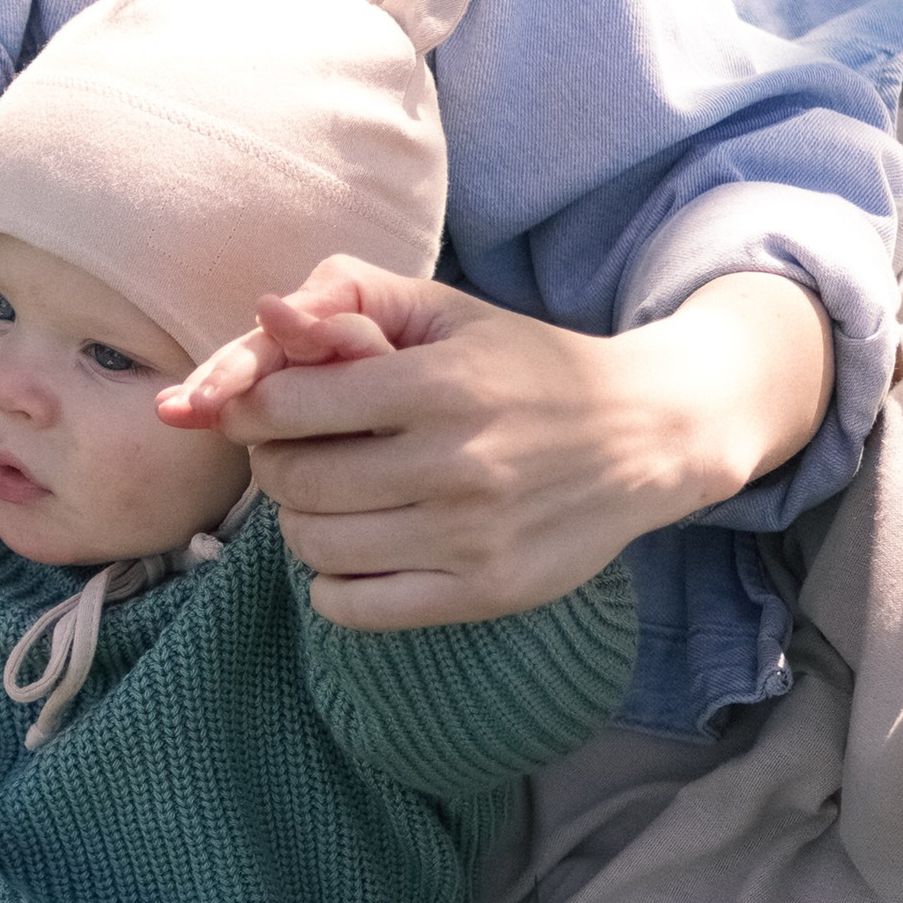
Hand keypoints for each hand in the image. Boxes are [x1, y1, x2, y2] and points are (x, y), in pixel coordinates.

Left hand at [159, 256, 833, 628]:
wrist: (649, 433)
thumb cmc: (525, 364)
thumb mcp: (446, 310)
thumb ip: (347, 295)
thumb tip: (264, 312)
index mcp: (442, 383)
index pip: (286, 404)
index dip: (252, 406)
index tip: (264, 406)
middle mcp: (458, 463)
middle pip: (293, 480)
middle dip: (273, 462)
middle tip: (296, 450)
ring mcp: (472, 537)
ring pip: (315, 545)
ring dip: (302, 520)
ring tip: (333, 495)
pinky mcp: (485, 593)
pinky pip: (353, 607)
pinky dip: (333, 582)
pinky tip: (360, 549)